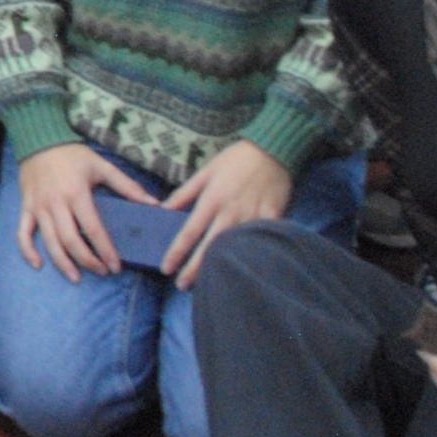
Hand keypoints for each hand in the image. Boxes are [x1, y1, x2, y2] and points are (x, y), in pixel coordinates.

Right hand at [11, 139, 157, 284]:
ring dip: (63, 263)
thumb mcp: (102, 166)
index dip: (105, 250)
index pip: (93, 229)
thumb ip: (128, 186)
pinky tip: (38, 264)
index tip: (115, 266)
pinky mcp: (26, 208)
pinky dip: (27, 251)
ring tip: (76, 277)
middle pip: (71, 240)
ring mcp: (38, 207)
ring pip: (49, 241)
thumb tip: (154, 203)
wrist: (39, 139)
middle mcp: (56, 204)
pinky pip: (23, 233)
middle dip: (87, 260)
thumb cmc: (73, 155)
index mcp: (76, 194)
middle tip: (102, 272)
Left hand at [154, 137, 296, 283]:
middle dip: (195, 269)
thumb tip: (163, 209)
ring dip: (222, 264)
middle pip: (210, 246)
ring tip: (210, 282)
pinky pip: (263, 239)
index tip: (166, 269)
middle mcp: (230, 211)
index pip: (189, 231)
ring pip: (235, 247)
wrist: (272, 149)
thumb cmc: (235, 160)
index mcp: (211, 200)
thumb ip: (184, 193)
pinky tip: (248, 269)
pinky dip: (256, 253)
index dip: (176, 252)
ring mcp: (252, 215)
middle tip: (182, 286)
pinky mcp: (273, 217)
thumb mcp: (205, 172)